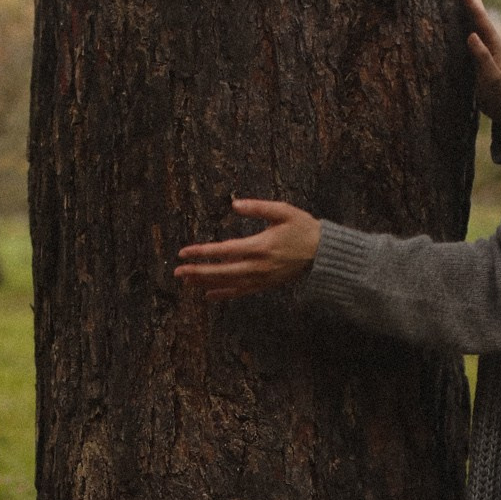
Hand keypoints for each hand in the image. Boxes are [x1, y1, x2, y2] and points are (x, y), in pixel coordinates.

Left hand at [174, 199, 321, 300]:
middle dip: (198, 272)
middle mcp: (258, 266)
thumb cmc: (303, 228)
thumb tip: (234, 204)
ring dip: (206, 283)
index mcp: (260, 246)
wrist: (323, 253)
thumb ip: (257, 207)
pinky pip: (241, 292)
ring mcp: (261, 278)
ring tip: (186, 281)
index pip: (224, 251)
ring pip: (228, 284)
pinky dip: (224, 294)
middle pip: (222, 272)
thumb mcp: (283, 211)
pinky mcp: (265, 285)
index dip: (202, 252)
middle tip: (177, 271)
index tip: (184, 252)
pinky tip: (208, 295)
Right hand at [457, 0, 500, 132]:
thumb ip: (481, 57)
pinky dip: (470, 11)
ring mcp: (488, 43)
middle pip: (479, 9)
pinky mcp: (483, 48)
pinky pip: (475, 23)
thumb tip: (471, 35)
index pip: (479, 17)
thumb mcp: (489, 79)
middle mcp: (492, 39)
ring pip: (478, 14)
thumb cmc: (496, 96)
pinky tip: (466, 6)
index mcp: (493, 43)